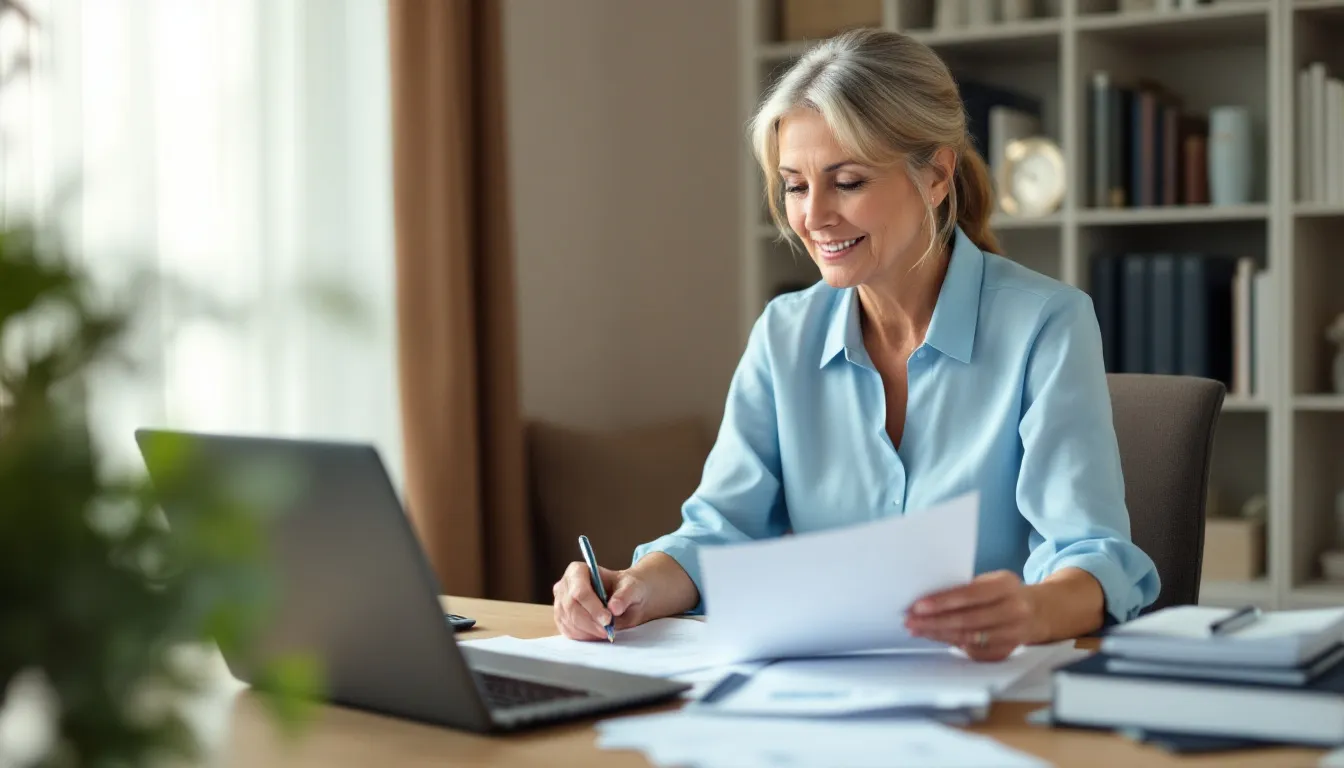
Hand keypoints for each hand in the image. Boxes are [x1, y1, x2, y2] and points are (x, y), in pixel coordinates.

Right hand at [551, 561, 651, 640]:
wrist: (625, 597)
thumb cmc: (626, 587)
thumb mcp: (632, 587)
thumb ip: (624, 596)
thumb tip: (614, 608)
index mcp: (578, 571)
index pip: (579, 591)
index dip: (592, 607)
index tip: (608, 619)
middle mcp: (565, 585)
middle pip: (571, 607)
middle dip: (590, 622)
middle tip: (608, 631)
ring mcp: (561, 603)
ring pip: (569, 621)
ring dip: (588, 631)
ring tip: (606, 632)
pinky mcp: (562, 618)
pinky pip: (568, 631)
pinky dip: (584, 636)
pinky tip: (597, 634)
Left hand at [903, 570, 1040, 661]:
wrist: (1037, 612)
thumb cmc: (1004, 593)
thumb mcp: (992, 581)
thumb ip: (967, 588)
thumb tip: (929, 599)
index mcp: (1007, 586)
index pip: (970, 594)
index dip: (943, 601)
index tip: (918, 605)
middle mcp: (1014, 610)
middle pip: (967, 620)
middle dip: (934, 621)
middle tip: (910, 620)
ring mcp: (1013, 634)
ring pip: (968, 637)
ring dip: (938, 634)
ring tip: (917, 629)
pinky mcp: (1006, 651)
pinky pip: (973, 651)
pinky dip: (951, 644)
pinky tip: (935, 638)